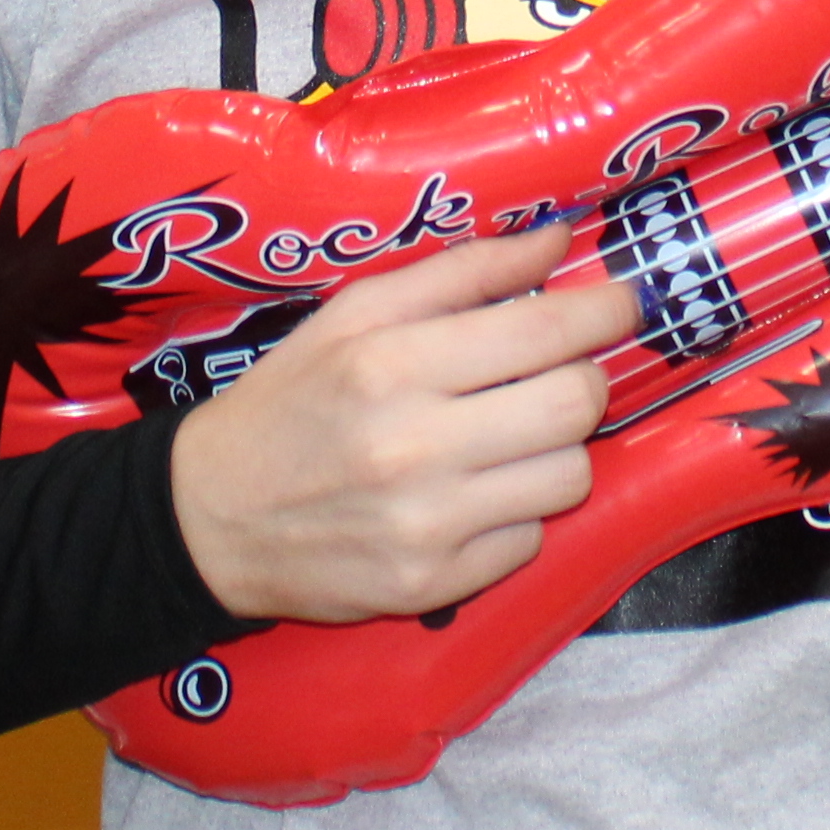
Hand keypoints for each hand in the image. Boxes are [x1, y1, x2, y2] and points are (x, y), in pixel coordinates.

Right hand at [165, 226, 638, 623]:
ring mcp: (427, 525)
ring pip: (569, 477)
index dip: (602, 311)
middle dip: (585, 378)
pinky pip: (529, 540)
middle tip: (560, 371)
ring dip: (555, 449)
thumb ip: (460, 272)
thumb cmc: (288, 400)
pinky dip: (516, 512)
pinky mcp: (432, 588)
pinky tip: (471, 494)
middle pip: (576, 405)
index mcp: (392, 362)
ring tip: (508, 436)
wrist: (211, 519)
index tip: (618, 302)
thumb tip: (556, 240)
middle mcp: (414, 446)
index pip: (545, 331)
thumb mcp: (353, 314)